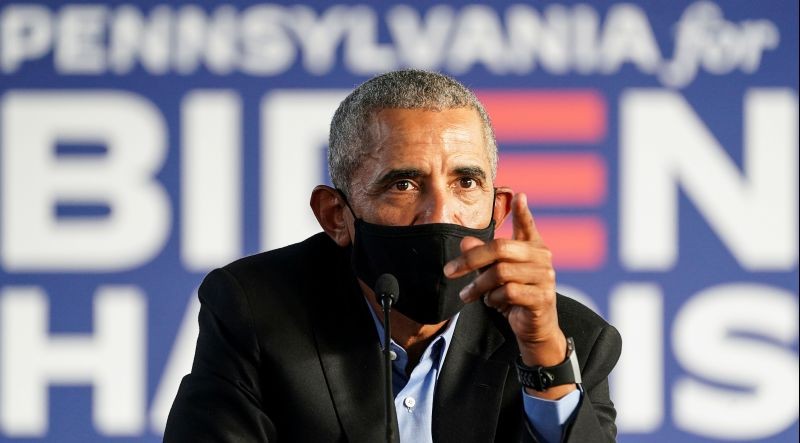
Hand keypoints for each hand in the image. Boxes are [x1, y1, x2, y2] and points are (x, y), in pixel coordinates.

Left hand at [443, 193, 573, 397]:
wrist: (535, 330)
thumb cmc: (516, 298)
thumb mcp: (496, 276)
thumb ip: (483, 258)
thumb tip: (465, 241)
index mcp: (533, 248)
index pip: (528, 226)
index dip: (523, 212)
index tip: (518, 194)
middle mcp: (542, 258)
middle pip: (500, 249)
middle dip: (471, 259)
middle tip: (449, 271)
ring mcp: (544, 278)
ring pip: (500, 273)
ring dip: (479, 286)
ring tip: (471, 295)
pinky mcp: (542, 298)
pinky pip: (508, 292)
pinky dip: (493, 299)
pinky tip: (493, 303)